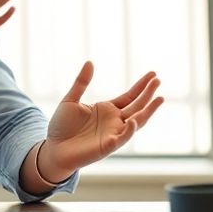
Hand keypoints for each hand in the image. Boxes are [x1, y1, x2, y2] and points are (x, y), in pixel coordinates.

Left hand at [36, 62, 163, 181]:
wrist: (53, 149)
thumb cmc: (61, 127)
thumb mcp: (70, 100)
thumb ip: (81, 82)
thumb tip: (90, 62)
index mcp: (108, 109)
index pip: (130, 96)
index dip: (141, 86)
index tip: (152, 74)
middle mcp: (115, 121)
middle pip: (137, 106)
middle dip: (148, 94)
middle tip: (158, 80)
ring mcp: (113, 134)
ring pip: (137, 122)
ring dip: (148, 111)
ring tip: (159, 98)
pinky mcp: (108, 146)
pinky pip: (122, 138)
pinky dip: (129, 130)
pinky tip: (132, 120)